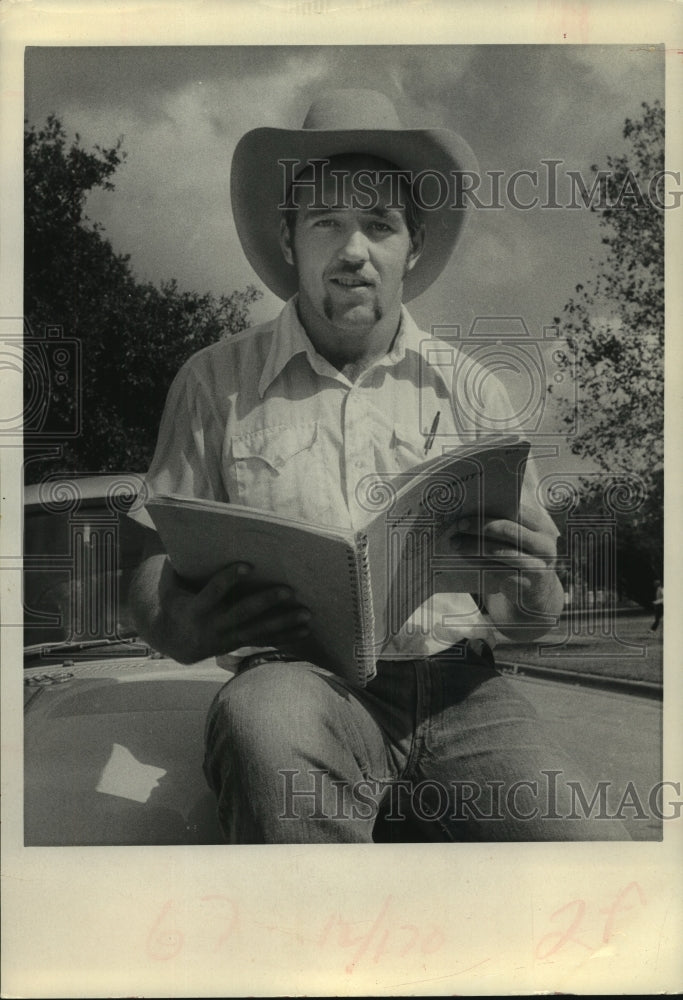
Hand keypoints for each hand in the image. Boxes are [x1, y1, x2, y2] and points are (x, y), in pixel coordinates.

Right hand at [159, 560, 311, 662]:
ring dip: (284, 622)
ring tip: (306, 613)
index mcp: (195, 608)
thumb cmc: (177, 601)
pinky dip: (286, 637)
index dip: (229, 578)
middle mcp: (213, 626)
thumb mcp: (171, 585)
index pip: (213, 592)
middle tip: (289, 590)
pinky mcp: (239, 644)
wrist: (176, 640)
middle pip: (243, 613)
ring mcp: (228, 639)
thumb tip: (190, 534)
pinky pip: (264, 641)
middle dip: (266, 601)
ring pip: (258, 630)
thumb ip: (180, 565)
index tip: (247, 565)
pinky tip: (305, 630)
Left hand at [442, 502, 562, 635]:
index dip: (491, 509)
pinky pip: (496, 571)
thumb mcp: (521, 540)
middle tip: (458, 525)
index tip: (468, 508)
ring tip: (455, 543)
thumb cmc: (523, 557)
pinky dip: (477, 563)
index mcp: (543, 527)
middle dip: (479, 526)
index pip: (517, 511)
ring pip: (500, 551)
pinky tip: (464, 558)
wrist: (537, 592)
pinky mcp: (526, 584)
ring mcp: (538, 566)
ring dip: (473, 546)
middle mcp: (545, 545)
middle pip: (507, 529)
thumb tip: (469, 515)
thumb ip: (506, 526)